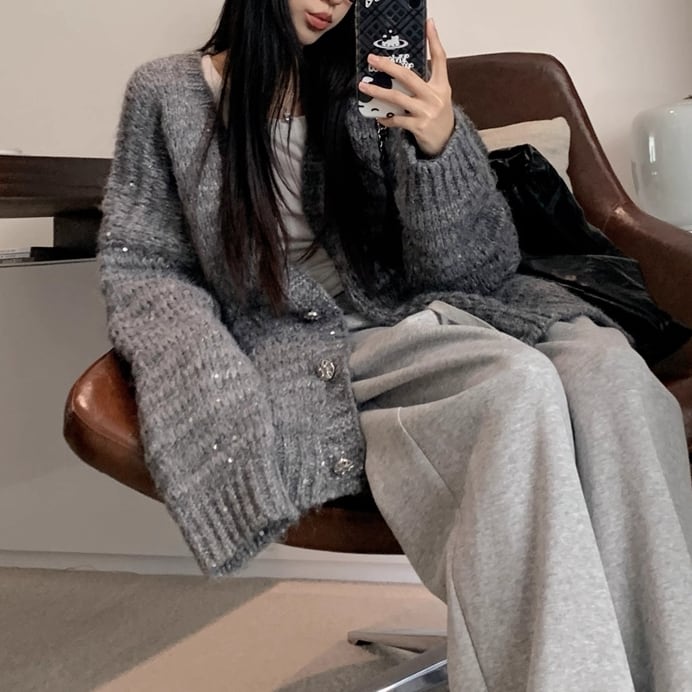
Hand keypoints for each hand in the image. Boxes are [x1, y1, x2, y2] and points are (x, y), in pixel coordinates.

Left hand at [358, 18, 454, 156]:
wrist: (447, 144)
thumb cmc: (439, 118)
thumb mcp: (439, 97)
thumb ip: (425, 84)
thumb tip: (401, 73)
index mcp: (441, 86)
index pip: (440, 58)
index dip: (434, 40)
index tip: (428, 23)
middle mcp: (435, 97)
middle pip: (409, 76)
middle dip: (388, 66)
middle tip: (373, 59)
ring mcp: (426, 112)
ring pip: (397, 98)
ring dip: (378, 92)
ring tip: (364, 87)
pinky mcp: (418, 126)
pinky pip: (396, 119)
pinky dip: (385, 117)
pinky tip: (378, 115)